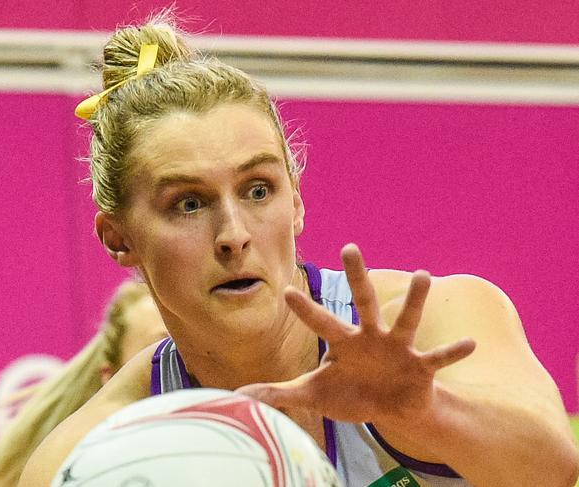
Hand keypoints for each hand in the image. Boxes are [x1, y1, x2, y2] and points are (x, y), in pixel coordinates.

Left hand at [237, 243, 475, 424]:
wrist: (392, 408)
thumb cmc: (351, 394)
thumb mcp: (313, 394)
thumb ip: (279, 394)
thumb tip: (238, 396)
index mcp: (343, 343)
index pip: (321, 322)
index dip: (305, 309)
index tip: (287, 290)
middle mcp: (370, 338)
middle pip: (362, 302)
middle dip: (355, 276)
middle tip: (348, 247)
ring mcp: (397, 349)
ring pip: (405, 319)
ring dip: (414, 299)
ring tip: (423, 275)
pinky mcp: (420, 367)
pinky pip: (438, 358)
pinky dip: (452, 352)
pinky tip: (469, 344)